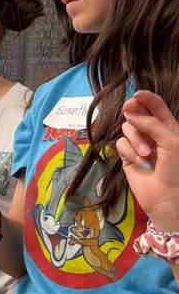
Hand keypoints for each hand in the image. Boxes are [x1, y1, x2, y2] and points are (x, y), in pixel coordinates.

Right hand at [116, 90, 178, 230]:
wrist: (166, 197)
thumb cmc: (175, 169)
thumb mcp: (170, 142)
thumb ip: (151, 124)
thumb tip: (130, 112)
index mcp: (168, 127)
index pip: (155, 106)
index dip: (145, 98)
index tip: (136, 96)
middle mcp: (152, 133)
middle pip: (137, 114)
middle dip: (136, 116)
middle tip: (131, 114)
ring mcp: (139, 144)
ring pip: (127, 128)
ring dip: (136, 140)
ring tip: (147, 154)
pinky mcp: (127, 156)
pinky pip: (121, 144)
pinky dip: (129, 152)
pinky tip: (140, 162)